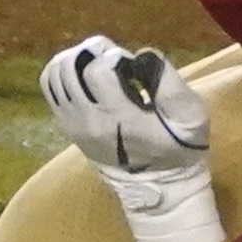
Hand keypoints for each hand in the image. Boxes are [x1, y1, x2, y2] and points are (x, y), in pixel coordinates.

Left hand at [41, 35, 224, 241]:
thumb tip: (142, 54)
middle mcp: (86, 119)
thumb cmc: (179, 150)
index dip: (113, 55)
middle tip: (110, 54)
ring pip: (53, 76)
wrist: (158, 189)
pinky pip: (51, 91)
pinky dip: (63, 75)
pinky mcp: (67, 128)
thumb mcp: (191, 116)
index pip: (97, 69)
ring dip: (73, 60)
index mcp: (117, 116)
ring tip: (95, 62)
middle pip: (68, 68)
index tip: (131, 63)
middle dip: (89, 52)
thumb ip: (169, 82)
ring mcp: (72, 125)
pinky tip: (83, 76)